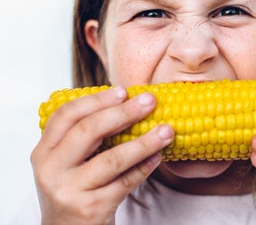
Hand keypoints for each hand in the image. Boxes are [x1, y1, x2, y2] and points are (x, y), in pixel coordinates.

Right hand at [31, 87, 173, 224]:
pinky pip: (126, 182)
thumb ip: (83, 138)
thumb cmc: (73, 191)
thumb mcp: (66, 164)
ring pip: (112, 158)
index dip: (96, 100)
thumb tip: (127, 103)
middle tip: (150, 101)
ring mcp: (70, 191)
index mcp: (44, 152)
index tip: (123, 91)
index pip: (66, 116)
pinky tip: (158, 157)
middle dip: (123, 112)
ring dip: (144, 141)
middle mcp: (51, 170)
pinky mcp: (92, 208)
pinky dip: (145, 167)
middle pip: (89, 131)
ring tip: (166, 130)